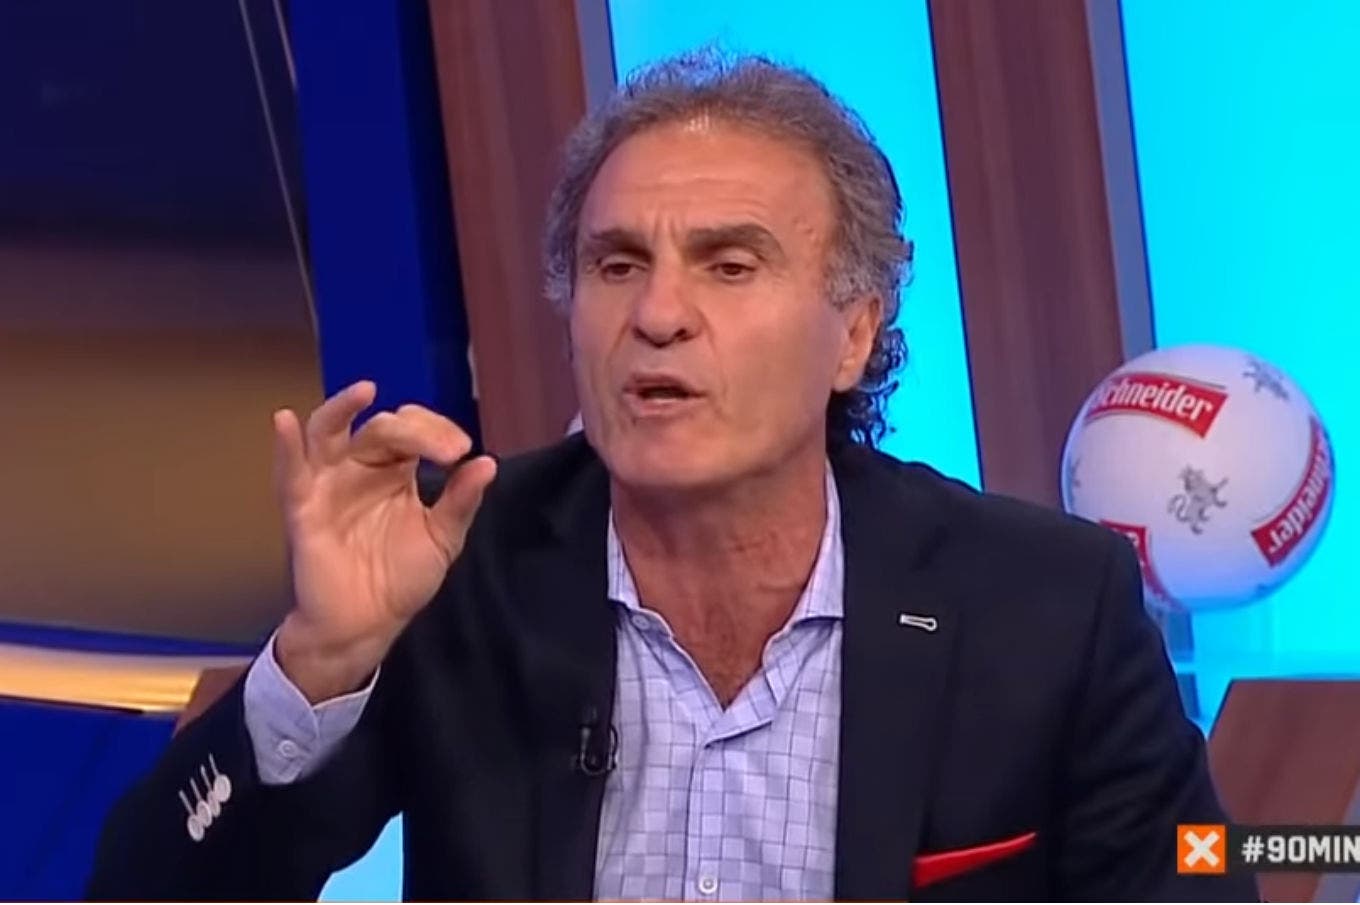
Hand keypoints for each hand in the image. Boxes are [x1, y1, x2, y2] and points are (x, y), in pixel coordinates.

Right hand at [270, 381, 495, 701]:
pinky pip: (290, 473)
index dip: (437, 432)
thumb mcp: (442, 538)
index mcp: (394, 470)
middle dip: (416, 431)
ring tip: (364, 391)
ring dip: (342, 408)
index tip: (462, 452)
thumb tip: (487, 462)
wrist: (367, 626)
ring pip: (327, 432)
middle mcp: (359, 468)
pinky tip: (284, 420)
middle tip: (448, 450)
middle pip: (381, 429)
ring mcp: (328, 484)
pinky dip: (285, 445)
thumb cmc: (400, 579)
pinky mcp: (303, 509)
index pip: (412, 430)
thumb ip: (461, 501)